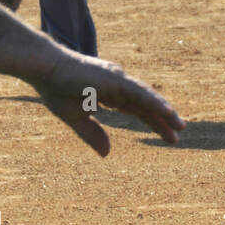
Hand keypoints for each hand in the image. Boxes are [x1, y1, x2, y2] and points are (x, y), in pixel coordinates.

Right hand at [0, 0, 186, 155]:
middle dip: (162, 119)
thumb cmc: (54, 88)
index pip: (136, 108)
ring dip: (165, 112)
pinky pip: (140, 93)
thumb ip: (92, 134)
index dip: (152, 121)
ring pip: (147, 98)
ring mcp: (117, 79)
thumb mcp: (76, 118)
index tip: (167, 136)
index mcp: (109, 91)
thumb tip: (107, 154)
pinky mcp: (115, 79)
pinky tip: (169, 113)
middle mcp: (117, 83)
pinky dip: (155, 103)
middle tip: (179, 133)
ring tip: (180, 126)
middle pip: (145, 104)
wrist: (43, 69)